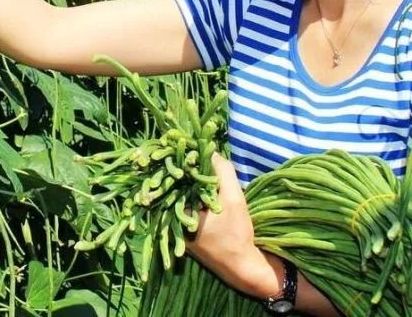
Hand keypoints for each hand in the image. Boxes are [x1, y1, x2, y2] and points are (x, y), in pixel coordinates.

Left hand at [185, 153, 278, 298]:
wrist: (241, 267)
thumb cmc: (236, 235)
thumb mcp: (234, 200)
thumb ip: (223, 173)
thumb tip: (211, 151)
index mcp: (176, 212)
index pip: (172, 178)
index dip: (180, 159)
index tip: (187, 144)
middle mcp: (170, 219)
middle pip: (174, 186)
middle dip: (184, 169)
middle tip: (193, 151)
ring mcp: (176, 226)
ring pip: (180, 194)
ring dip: (189, 180)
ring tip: (198, 162)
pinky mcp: (184, 229)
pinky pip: (184, 204)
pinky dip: (192, 193)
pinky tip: (203, 183)